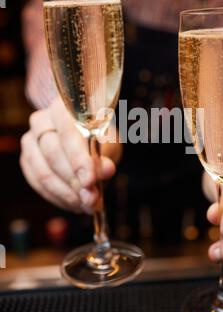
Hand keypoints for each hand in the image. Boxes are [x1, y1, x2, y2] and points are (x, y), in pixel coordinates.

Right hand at [20, 97, 119, 213]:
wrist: (86, 137)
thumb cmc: (98, 137)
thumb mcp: (108, 144)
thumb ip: (105, 156)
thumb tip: (106, 171)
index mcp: (63, 106)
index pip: (67, 133)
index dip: (79, 159)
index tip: (90, 181)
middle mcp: (41, 120)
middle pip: (53, 154)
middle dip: (74, 181)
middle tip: (92, 199)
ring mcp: (30, 140)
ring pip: (43, 171)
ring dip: (66, 193)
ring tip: (86, 204)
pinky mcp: (26, 159)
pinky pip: (37, 183)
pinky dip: (57, 197)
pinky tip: (74, 203)